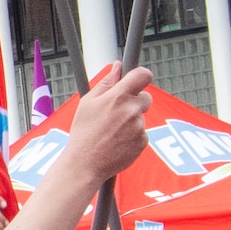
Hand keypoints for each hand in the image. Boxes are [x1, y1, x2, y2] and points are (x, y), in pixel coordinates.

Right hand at [49, 60, 154, 213]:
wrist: (86, 163)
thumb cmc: (84, 132)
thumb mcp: (88, 103)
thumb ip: (106, 82)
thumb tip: (117, 67)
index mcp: (118, 96)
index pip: (143, 75)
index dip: (141, 75)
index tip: (137, 79)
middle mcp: (131, 110)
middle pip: (146, 97)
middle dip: (136, 101)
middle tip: (118, 111)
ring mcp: (139, 127)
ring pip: (141, 117)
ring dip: (131, 121)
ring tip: (112, 131)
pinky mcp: (142, 142)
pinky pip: (142, 133)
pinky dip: (133, 135)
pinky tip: (117, 141)